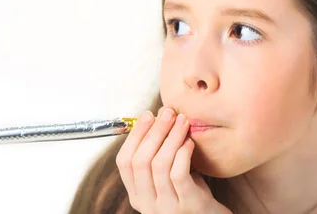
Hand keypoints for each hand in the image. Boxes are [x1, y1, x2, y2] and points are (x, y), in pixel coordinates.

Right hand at [116, 107, 231, 213]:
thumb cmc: (192, 194)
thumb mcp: (169, 176)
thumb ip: (159, 153)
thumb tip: (158, 116)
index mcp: (137, 195)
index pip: (124, 162)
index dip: (135, 135)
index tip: (148, 115)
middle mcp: (147, 204)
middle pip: (141, 161)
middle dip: (154, 131)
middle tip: (168, 113)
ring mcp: (167, 208)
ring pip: (159, 165)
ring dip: (171, 137)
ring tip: (182, 122)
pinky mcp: (188, 206)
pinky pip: (178, 174)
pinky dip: (182, 153)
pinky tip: (190, 142)